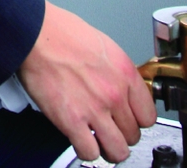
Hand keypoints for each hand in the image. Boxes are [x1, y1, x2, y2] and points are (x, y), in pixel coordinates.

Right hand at [17, 2, 156, 161]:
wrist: (38, 34)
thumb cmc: (64, 33)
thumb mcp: (105, 46)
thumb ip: (118, 72)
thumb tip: (122, 87)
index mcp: (125, 73)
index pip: (148, 116)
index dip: (138, 120)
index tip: (130, 119)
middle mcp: (114, 93)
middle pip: (133, 135)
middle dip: (122, 134)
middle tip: (111, 128)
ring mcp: (95, 109)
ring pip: (117, 151)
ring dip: (108, 148)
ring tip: (100, 140)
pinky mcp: (72, 121)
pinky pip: (90, 153)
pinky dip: (87, 151)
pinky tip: (81, 140)